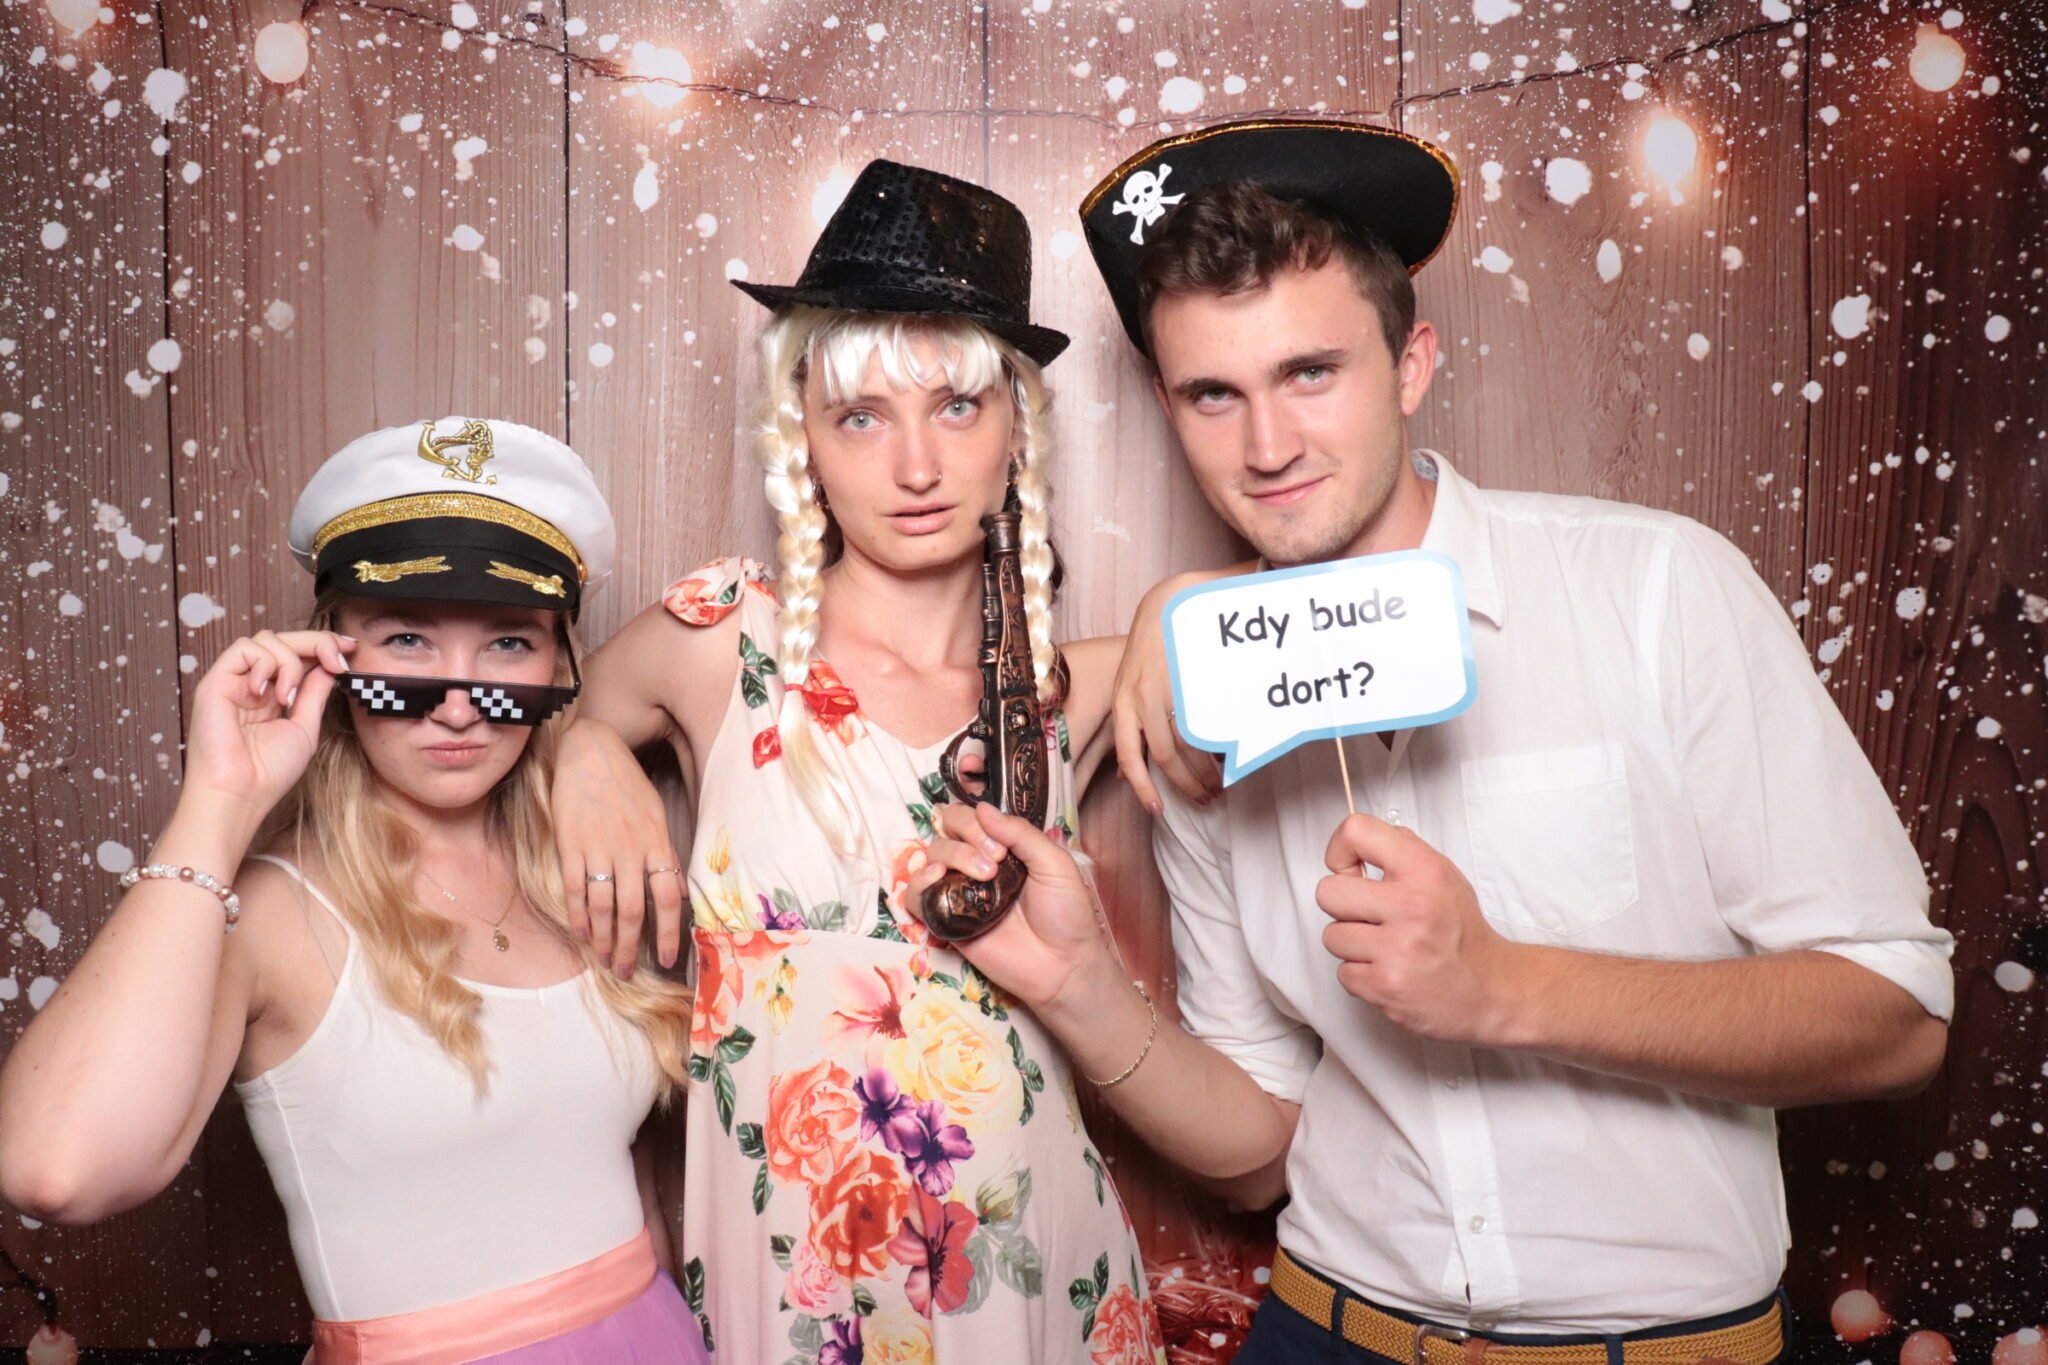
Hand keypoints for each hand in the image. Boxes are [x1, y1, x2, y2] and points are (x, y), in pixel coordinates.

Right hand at [180, 630, 352, 823]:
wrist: (240, 794)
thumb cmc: (269, 772)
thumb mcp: (304, 727)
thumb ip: (314, 694)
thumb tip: (330, 664)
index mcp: (272, 694)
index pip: (298, 654)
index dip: (324, 645)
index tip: (351, 648)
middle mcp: (252, 684)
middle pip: (284, 639)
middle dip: (318, 642)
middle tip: (340, 660)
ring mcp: (233, 681)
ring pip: (266, 639)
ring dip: (291, 662)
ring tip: (288, 699)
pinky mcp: (215, 681)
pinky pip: (244, 648)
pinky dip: (265, 663)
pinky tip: (268, 693)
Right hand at [552, 719, 683, 974]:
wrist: (590, 752)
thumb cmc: (627, 785)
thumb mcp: (656, 815)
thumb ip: (664, 854)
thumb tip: (675, 892)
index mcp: (657, 843)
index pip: (670, 897)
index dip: (669, 932)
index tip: (668, 958)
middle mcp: (631, 850)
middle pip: (634, 910)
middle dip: (632, 946)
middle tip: (628, 972)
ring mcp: (599, 848)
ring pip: (603, 906)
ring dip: (605, 939)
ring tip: (606, 961)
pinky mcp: (570, 845)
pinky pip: (575, 889)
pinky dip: (578, 916)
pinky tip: (582, 935)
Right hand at [905, 802, 1118, 1014]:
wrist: (1063, 965)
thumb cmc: (1066, 915)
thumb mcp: (1055, 864)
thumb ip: (1021, 833)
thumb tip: (981, 807)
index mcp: (1001, 848)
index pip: (969, 818)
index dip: (975, 822)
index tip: (1000, 847)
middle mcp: (976, 866)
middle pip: (946, 833)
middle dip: (966, 839)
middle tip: (994, 864)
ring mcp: (959, 893)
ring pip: (930, 857)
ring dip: (949, 856)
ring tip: (981, 877)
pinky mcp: (947, 922)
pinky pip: (915, 897)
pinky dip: (917, 883)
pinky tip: (936, 879)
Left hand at [1112, 571, 1225, 813]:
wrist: (1169, 601)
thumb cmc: (1153, 645)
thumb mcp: (1131, 685)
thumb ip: (1131, 725)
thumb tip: (1124, 770)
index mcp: (1122, 701)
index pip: (1128, 754)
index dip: (1141, 787)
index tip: (1157, 811)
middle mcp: (1138, 697)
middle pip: (1163, 755)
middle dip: (1185, 784)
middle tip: (1205, 799)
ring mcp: (1165, 686)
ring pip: (1186, 742)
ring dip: (1204, 768)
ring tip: (1219, 781)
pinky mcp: (1189, 678)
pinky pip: (1203, 721)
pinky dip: (1216, 742)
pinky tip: (1227, 753)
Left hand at [1316, 814, 1532, 1045]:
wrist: (1490, 989)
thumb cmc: (1461, 932)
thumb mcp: (1443, 875)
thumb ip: (1401, 852)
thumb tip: (1355, 844)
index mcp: (1425, 871)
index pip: (1357, 833)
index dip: (1340, 850)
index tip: (1347, 868)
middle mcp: (1412, 906)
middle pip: (1328, 892)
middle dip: (1343, 906)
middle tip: (1369, 916)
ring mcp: (1397, 949)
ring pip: (1331, 936)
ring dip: (1352, 944)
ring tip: (1384, 947)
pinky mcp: (1385, 986)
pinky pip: (1343, 973)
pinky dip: (1361, 975)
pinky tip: (1388, 970)